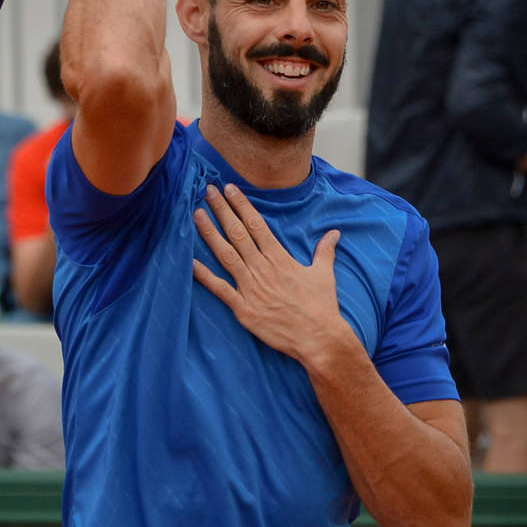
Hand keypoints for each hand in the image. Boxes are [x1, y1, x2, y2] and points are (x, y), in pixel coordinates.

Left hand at [192, 184, 346, 365]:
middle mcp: (262, 268)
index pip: (256, 224)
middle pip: (237, 233)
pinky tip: (191, 261)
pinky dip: (204, 276)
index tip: (230, 188)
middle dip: (221, 210)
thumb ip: (324, 251)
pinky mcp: (243, 309)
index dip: (241, 205)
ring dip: (210, 233)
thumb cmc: (322, 306)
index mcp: (279, 258)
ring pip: (226, 254)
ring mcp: (251, 288)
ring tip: (197, 215)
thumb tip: (335, 233)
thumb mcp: (324, 274)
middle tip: (207, 191)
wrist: (318, 338)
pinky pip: (220, 289)